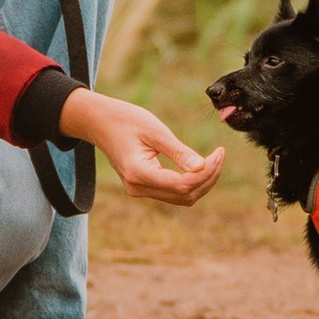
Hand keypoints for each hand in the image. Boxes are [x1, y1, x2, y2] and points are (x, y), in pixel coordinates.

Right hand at [57, 88, 225, 207]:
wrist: (98, 122)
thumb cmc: (125, 120)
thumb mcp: (155, 130)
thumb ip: (178, 151)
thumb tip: (202, 167)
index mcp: (139, 173)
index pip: (182, 185)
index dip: (206, 173)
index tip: (219, 152)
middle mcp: (138, 187)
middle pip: (185, 195)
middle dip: (208, 178)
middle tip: (220, 154)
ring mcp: (139, 190)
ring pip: (181, 198)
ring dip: (202, 182)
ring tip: (215, 159)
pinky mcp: (143, 186)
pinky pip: (173, 192)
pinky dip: (191, 182)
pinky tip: (201, 166)